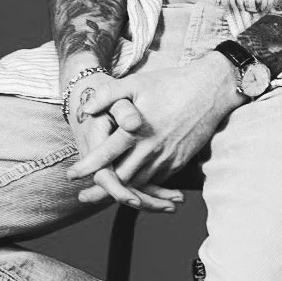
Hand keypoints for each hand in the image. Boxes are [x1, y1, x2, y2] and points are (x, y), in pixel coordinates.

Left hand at [66, 56, 238, 205]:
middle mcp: (150, 149)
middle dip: (101, 191)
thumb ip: (109, 94)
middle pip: (121, 179)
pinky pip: (157, 182)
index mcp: (136, 130)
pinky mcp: (179, 161)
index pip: (105, 155)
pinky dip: (144, 189)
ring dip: (122, 194)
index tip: (71, 174)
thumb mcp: (136, 83)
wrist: (210, 90)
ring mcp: (167, 158)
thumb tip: (85, 109)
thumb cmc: (170, 84)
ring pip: (140, 185)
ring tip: (105, 197)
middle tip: (83, 197)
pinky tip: (134, 190)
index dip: (87, 166)